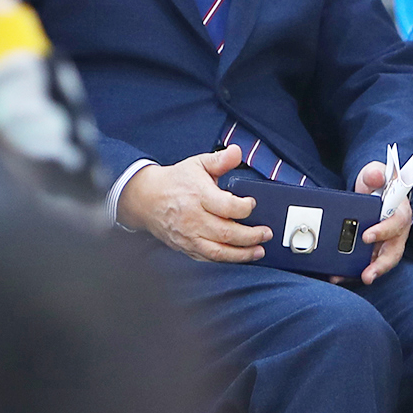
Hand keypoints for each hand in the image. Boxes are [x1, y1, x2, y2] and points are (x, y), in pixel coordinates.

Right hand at [116, 146, 271, 262]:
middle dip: (251, 235)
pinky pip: (209, 258)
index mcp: (198, 195)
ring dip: (243, 254)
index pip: (227, 207)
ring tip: (259, 250)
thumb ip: (220, 160)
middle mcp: (193, 218)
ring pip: (219, 252)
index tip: (253, 204)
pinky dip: (227, 260)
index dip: (245, 208)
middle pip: (227, 233)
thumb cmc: (175, 182)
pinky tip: (240, 256)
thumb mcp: (197, 164)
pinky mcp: (186, 247)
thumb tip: (237, 152)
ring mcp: (189, 236)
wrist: (146, 199)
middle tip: (266, 233)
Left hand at [350, 160, 412, 283]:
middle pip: (393, 252)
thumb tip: (375, 175)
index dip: (383, 231)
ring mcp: (386, 243)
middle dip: (380, 265)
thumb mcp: (374, 173)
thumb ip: (374, 174)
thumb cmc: (378, 184)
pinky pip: (368, 263)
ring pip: (382, 262)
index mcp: (400, 212)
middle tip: (367, 274)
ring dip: (368, 272)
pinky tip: (340, 275)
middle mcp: (397, 232)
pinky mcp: (375, 250)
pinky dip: (355, 272)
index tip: (367, 236)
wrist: (374, 191)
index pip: (396, 224)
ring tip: (349, 279)